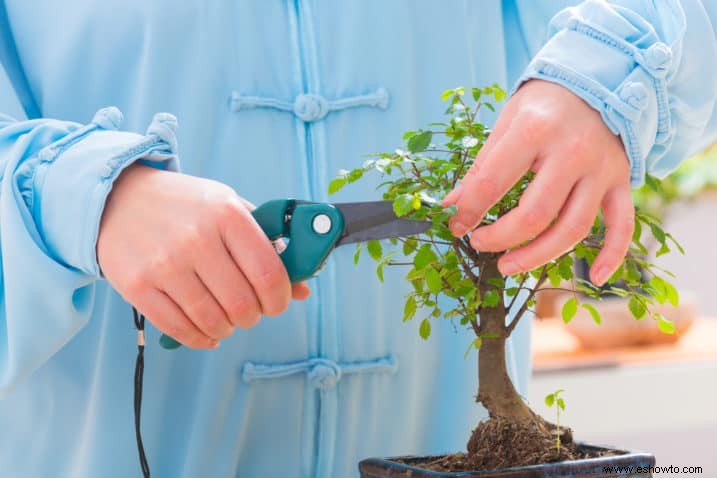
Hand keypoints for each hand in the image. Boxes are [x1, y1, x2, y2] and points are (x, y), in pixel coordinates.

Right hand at [97, 164, 310, 348]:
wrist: (118, 198)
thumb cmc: (185, 206)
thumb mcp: (230, 207)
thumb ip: (268, 244)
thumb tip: (302, 288)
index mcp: (227, 215)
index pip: (269, 274)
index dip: (280, 298)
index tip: (278, 302)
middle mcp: (196, 239)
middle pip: (242, 304)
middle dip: (254, 316)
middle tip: (249, 311)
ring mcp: (164, 264)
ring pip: (212, 321)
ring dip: (227, 328)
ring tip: (226, 319)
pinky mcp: (137, 286)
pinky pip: (178, 329)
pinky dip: (200, 338)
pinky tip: (207, 332)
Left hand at [442, 80, 633, 285]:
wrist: (598, 80)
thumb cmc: (543, 104)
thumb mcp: (506, 124)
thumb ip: (481, 168)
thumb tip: (451, 206)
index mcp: (534, 130)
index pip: (493, 183)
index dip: (468, 211)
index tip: (455, 225)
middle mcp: (573, 151)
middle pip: (535, 215)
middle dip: (499, 238)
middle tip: (478, 244)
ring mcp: (601, 169)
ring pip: (573, 229)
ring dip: (537, 257)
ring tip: (508, 266)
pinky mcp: (622, 181)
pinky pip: (622, 225)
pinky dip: (612, 255)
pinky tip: (595, 279)